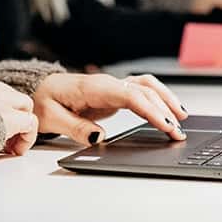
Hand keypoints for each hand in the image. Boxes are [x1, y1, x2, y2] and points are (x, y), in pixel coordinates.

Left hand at [32, 73, 187, 145]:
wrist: (38, 89)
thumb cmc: (43, 101)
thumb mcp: (51, 118)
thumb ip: (75, 127)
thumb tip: (100, 137)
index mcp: (94, 88)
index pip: (130, 95)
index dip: (151, 110)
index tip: (166, 125)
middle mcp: (107, 83)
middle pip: (144, 90)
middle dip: (165, 109)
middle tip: (179, 132)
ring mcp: (112, 86)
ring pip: (147, 87)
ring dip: (166, 100)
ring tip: (183, 119)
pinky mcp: (115, 93)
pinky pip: (142, 92)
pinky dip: (158, 98)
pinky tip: (169, 111)